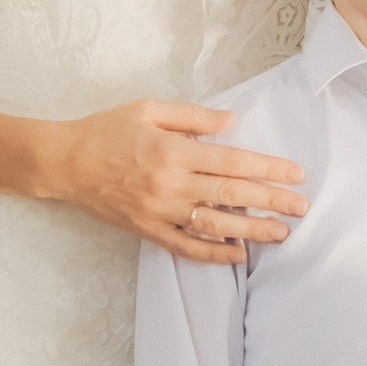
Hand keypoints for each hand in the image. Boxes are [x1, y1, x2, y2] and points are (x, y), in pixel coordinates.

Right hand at [43, 99, 307, 263]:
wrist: (64, 163)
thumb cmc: (106, 130)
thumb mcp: (148, 109)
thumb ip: (193, 116)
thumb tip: (232, 122)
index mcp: (174, 151)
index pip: (233, 162)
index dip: (268, 169)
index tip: (295, 174)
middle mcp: (171, 184)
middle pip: (232, 195)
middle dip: (271, 202)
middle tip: (302, 208)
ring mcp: (159, 211)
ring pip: (214, 225)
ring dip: (251, 231)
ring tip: (280, 234)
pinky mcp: (147, 230)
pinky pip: (186, 247)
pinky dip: (213, 254)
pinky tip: (237, 256)